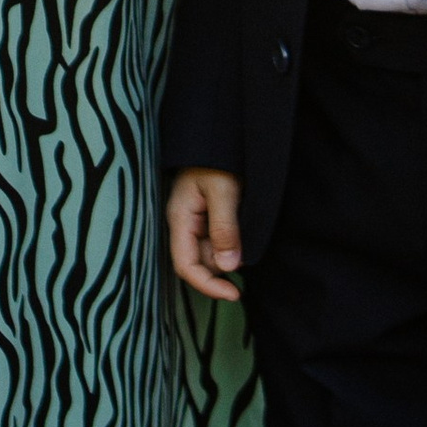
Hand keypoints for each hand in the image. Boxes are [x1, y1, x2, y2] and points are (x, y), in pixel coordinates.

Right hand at [167, 167, 244, 305]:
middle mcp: (183, 223)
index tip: (235, 294)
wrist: (219, 132)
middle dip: (223, 266)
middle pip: (199, 262)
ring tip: (245, 222)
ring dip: (229, 251)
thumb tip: (228, 266)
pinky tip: (242, 224)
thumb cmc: (217, 157)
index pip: (186, 266)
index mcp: (179, 218)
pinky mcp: (206, 216)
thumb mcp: (223, 191)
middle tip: (247, 246)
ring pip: (210, 253)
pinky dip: (231, 241)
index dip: (208, 285)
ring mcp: (194, 221)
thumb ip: (224, 228)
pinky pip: (216, 240)